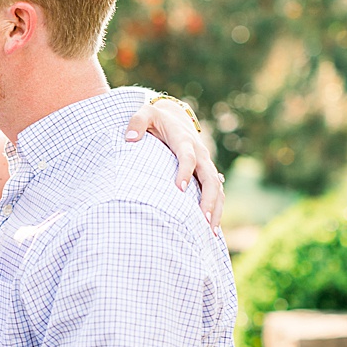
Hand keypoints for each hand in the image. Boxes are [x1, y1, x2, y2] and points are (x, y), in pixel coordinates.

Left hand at [124, 96, 224, 233]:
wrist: (174, 117)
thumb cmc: (154, 119)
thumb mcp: (143, 114)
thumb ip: (136, 123)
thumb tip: (129, 138)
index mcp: (184, 140)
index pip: (187, 157)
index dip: (185, 171)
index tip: (180, 189)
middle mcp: (200, 153)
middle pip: (209, 177)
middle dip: (208, 198)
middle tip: (202, 220)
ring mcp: (205, 164)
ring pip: (217, 187)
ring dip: (215, 208)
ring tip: (209, 232)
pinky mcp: (206, 172)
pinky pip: (216, 192)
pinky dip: (216, 208)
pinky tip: (210, 229)